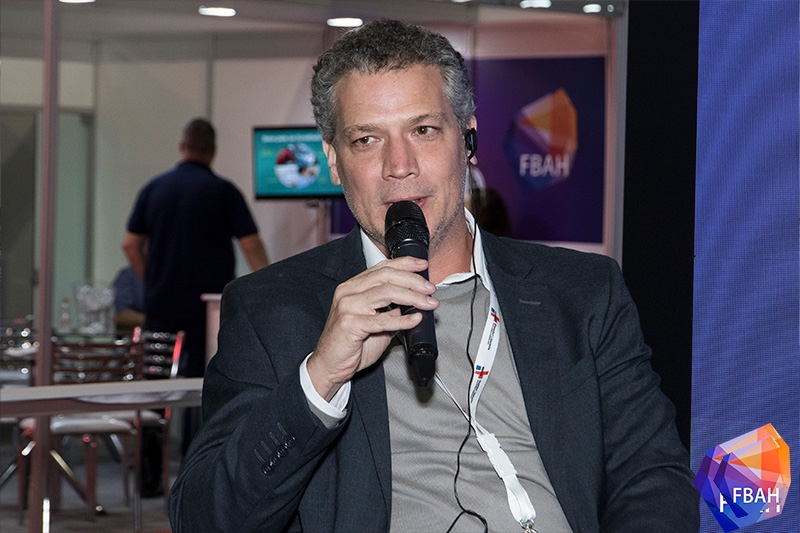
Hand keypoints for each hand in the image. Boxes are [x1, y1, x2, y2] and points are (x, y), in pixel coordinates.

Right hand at [307, 256, 437, 400]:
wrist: (329, 365)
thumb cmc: (350, 345)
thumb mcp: (375, 323)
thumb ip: (392, 311)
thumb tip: (415, 303)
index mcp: (353, 287)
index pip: (381, 268)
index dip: (404, 264)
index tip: (422, 265)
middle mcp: (348, 292)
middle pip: (386, 276)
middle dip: (413, 280)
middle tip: (430, 288)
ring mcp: (348, 307)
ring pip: (386, 293)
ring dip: (412, 297)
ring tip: (428, 302)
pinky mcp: (350, 325)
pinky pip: (381, 320)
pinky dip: (402, 319)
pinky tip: (415, 319)